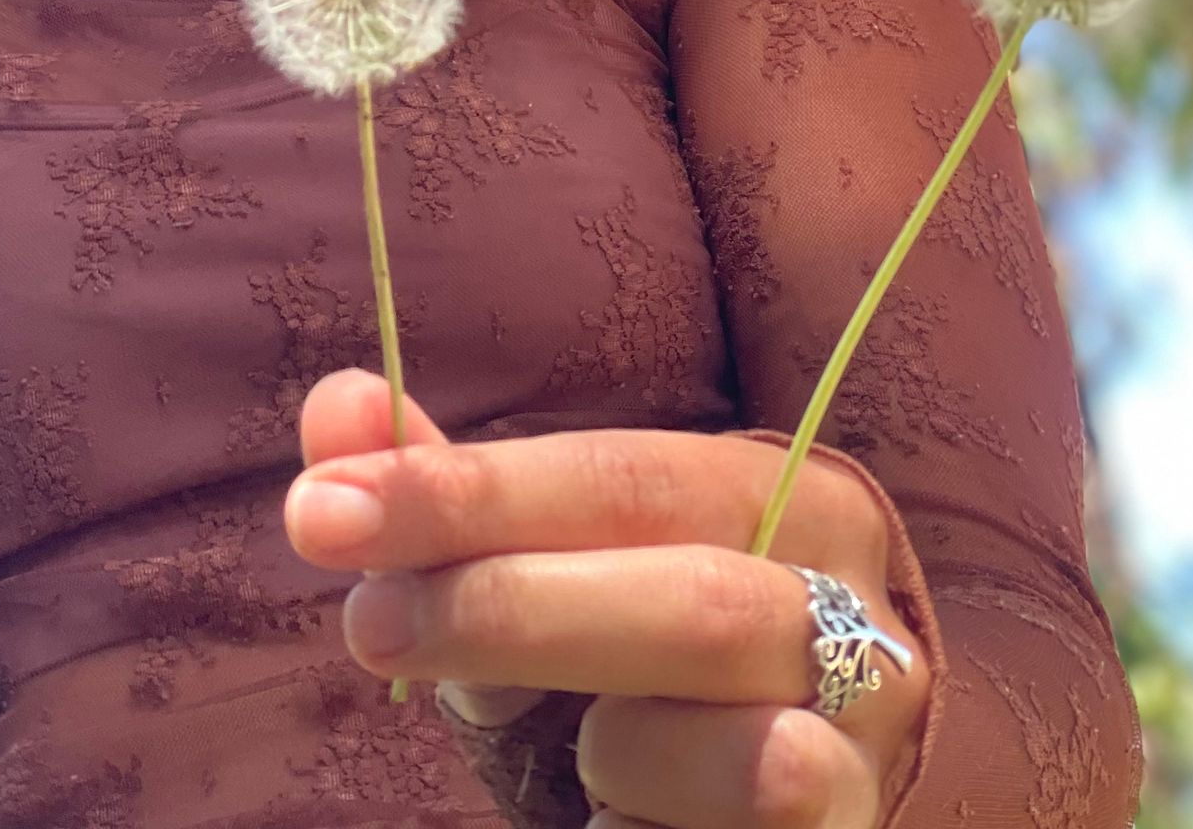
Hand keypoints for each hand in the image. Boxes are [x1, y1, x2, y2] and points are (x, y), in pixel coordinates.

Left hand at [286, 369, 929, 828]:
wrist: (795, 784)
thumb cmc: (644, 657)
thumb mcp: (553, 564)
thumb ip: (455, 495)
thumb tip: (341, 406)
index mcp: (790, 496)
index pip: (624, 476)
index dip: (471, 493)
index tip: (322, 508)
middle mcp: (857, 607)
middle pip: (692, 603)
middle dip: (510, 612)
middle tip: (368, 626)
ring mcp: (870, 742)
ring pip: (745, 749)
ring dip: (612, 746)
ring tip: (569, 746)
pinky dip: (649, 827)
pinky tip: (619, 813)